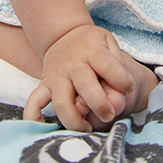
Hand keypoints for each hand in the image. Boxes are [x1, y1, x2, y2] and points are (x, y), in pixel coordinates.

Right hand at [23, 23, 137, 130]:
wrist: (63, 34)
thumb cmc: (92, 44)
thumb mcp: (109, 43)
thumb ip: (117, 63)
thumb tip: (123, 88)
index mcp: (92, 51)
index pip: (107, 65)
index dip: (121, 80)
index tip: (129, 88)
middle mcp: (72, 65)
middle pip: (84, 85)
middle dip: (98, 103)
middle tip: (109, 115)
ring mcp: (56, 76)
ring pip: (61, 101)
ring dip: (74, 119)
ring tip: (87, 128)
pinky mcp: (44, 85)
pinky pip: (33, 103)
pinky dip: (34, 117)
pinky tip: (44, 128)